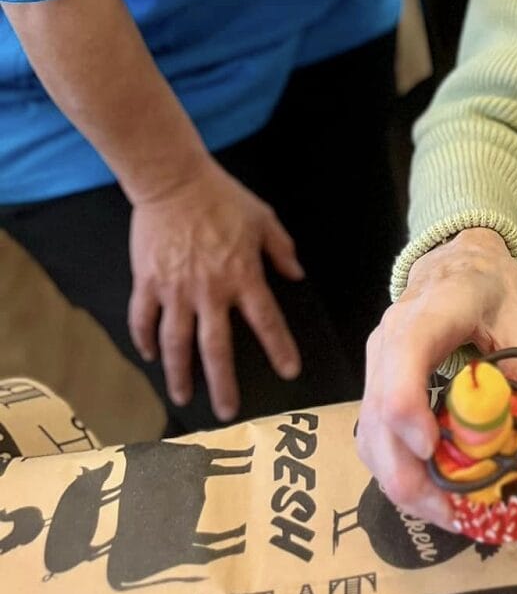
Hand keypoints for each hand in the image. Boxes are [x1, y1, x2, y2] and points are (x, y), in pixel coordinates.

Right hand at [127, 158, 303, 420]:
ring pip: (176, 343)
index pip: (266, 321)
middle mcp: (209, 290)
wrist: (173, 181)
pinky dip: (144, 341)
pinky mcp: (148, 282)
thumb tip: (297, 276)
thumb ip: (280, 249)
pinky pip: (143, 319)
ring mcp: (175, 289)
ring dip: (180, 374)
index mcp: (242, 275)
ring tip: (183, 397)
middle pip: (216, 348)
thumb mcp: (263, 218)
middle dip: (223, 383)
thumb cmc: (222, 197)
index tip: (289, 372)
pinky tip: (149, 357)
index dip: (280, 348)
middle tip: (228, 412)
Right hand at [356, 228, 516, 527]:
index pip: (402, 363)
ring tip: (451, 513)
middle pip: (378, 419)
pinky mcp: (374, 388)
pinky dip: (399, 474)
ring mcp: (374, 367)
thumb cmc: (485, 286)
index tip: (436, 453)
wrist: (452, 263)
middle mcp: (386, 343)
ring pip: (370, 440)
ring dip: (405, 487)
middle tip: (457, 513)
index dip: (410, 414)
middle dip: (411, 478)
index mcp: (425, 315)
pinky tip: (435, 491)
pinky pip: (375, 441)